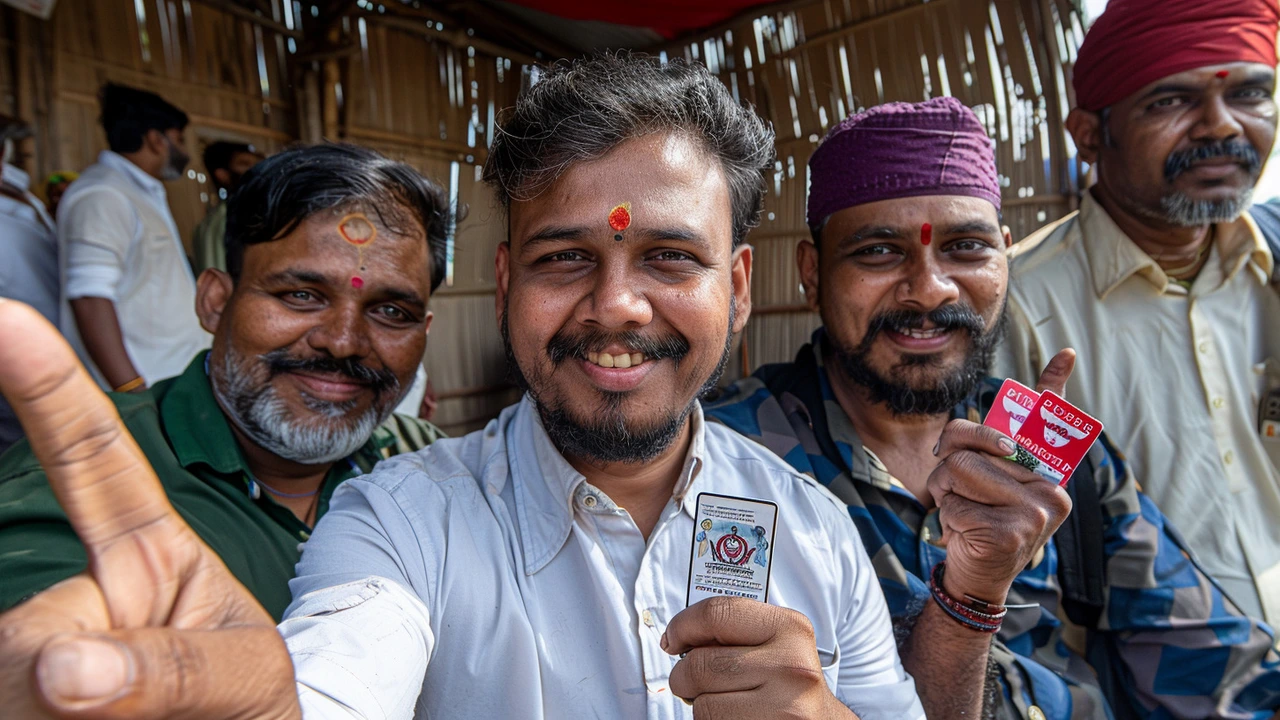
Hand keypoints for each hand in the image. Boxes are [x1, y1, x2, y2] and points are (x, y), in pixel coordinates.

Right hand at [0, 300, 298, 719]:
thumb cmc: (249, 713)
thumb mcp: (248, 682)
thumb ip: (174, 670)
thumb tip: (55, 666)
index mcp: (147, 557)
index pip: (96, 462)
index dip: (50, 389)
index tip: (6, 316)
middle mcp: (80, 597)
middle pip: (31, 630)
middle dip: (77, 685)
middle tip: (159, 719)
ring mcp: (36, 656)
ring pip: (16, 680)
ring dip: (70, 718)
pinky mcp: (13, 693)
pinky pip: (12, 705)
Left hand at [663, 597, 854, 718]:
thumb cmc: (791, 683)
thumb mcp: (777, 643)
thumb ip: (737, 631)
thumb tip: (680, 635)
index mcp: (791, 629)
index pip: (716, 613)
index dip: (682, 625)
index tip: (673, 639)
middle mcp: (791, 666)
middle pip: (700, 664)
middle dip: (684, 675)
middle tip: (691, 680)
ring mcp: (784, 707)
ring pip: (702, 703)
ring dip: (700, 704)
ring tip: (722, 702)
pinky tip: (733, 717)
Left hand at [924, 349, 1077, 603]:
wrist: (977, 578)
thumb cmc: (978, 522)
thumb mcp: (984, 484)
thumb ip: (986, 455)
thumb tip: (985, 429)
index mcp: (1048, 474)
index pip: (1050, 424)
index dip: (1054, 385)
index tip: (1065, 352)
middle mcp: (1051, 490)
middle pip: (973, 447)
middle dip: (949, 468)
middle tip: (957, 492)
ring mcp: (1036, 512)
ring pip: (959, 471)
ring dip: (945, 494)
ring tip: (963, 513)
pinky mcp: (1012, 532)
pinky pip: (954, 504)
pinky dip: (947, 518)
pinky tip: (967, 535)